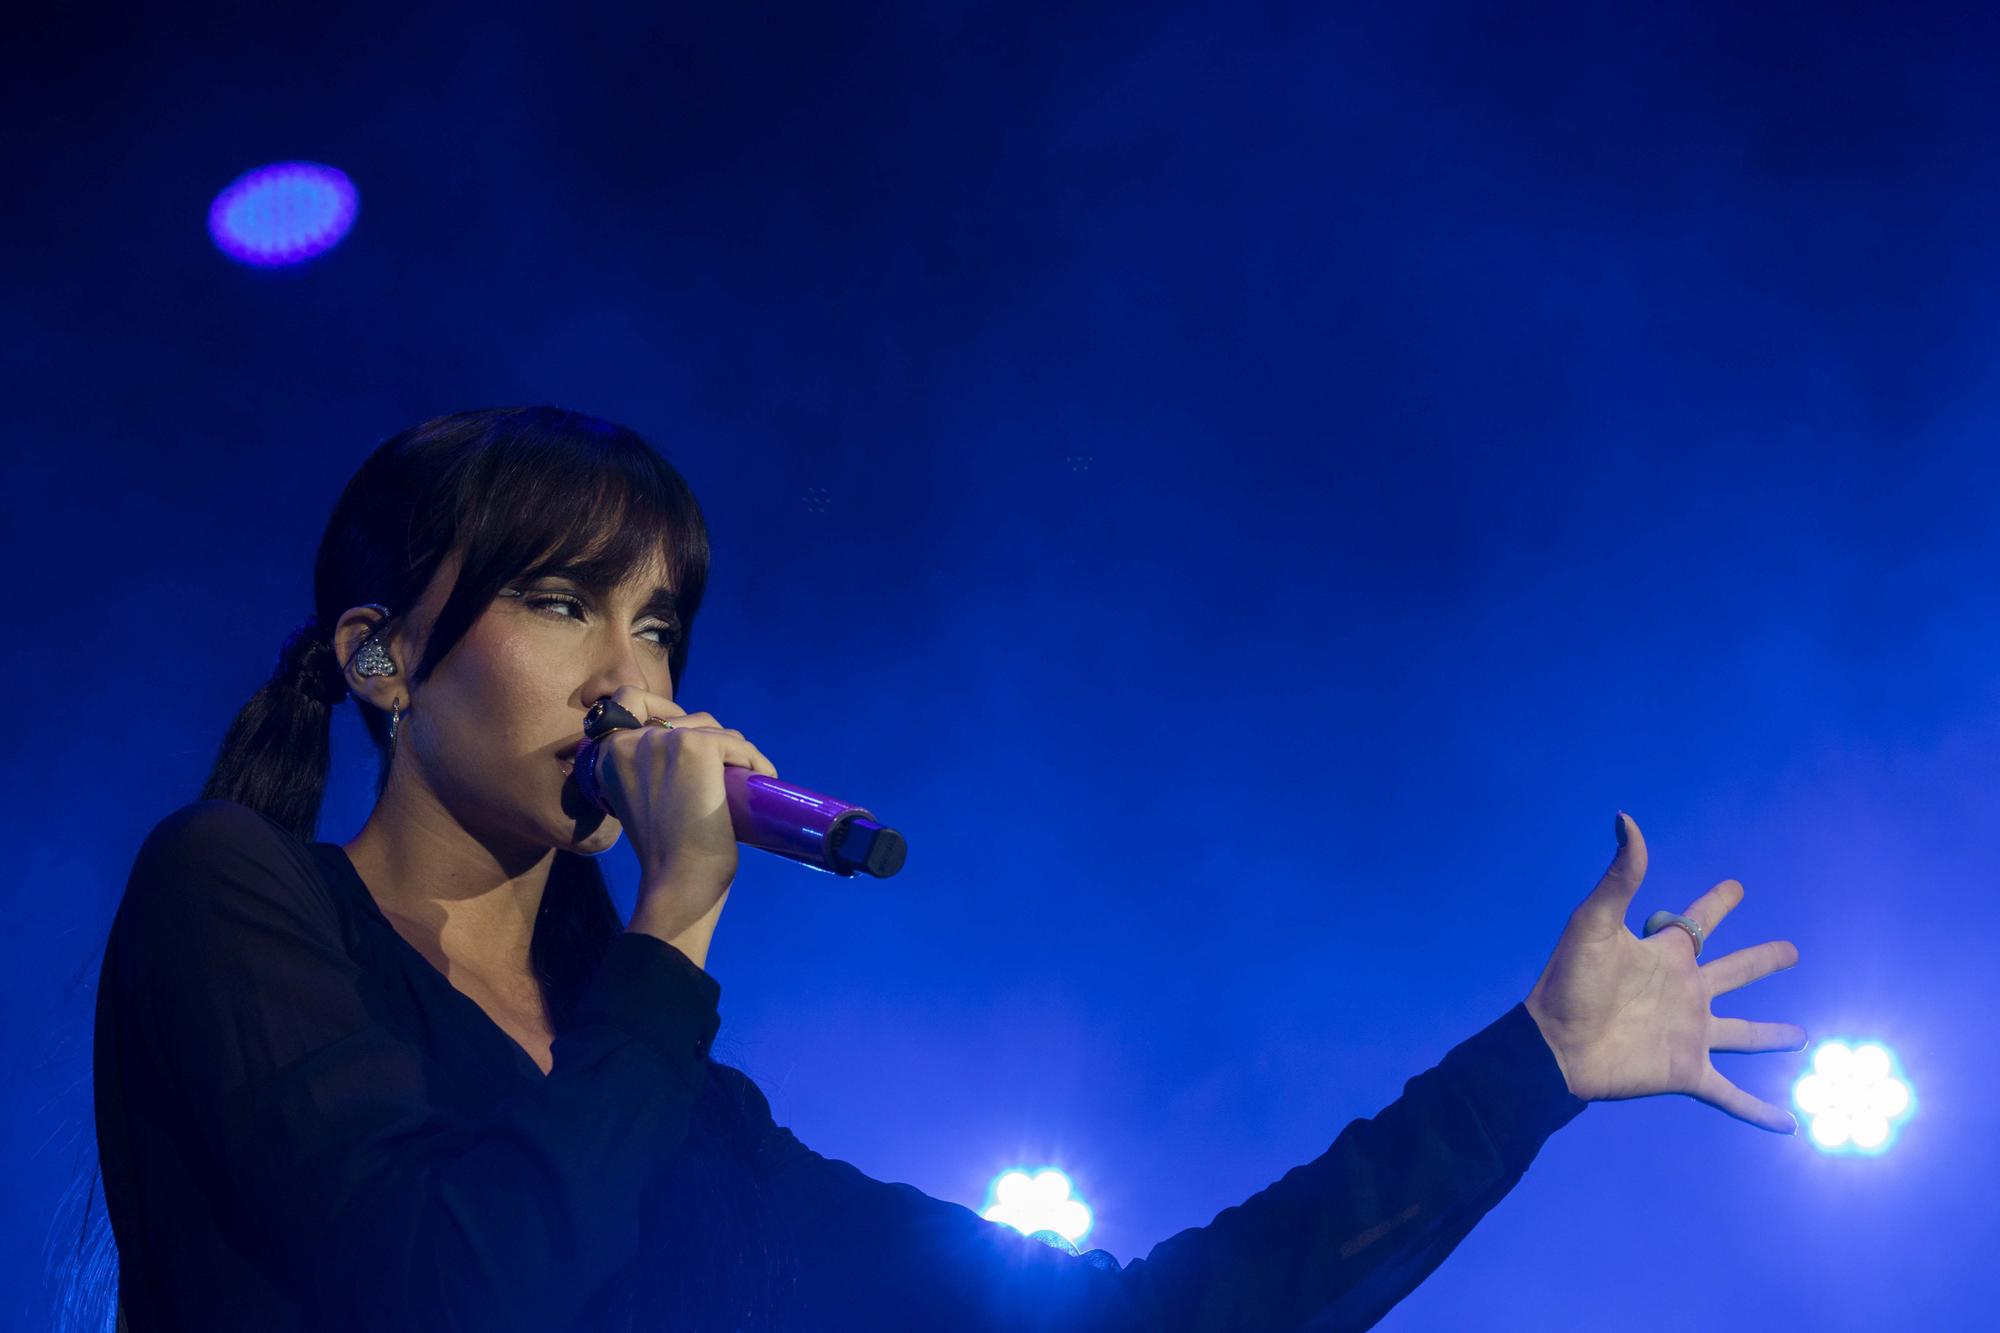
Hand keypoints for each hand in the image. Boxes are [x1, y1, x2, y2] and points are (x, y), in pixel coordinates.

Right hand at [582, 685, 777, 946]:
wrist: (678, 881)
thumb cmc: (665, 854)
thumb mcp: (642, 800)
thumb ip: (647, 769)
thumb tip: (686, 745)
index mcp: (608, 754)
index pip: (629, 699)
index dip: (660, 708)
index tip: (688, 735)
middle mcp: (630, 740)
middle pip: (685, 717)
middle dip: (711, 740)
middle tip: (727, 772)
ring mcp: (663, 740)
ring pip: (715, 729)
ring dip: (735, 753)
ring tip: (744, 783)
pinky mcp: (697, 746)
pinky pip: (737, 744)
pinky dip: (755, 762)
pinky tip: (762, 781)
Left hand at [1524, 813, 1806, 1132]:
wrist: (1553, 1046)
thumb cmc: (1569, 983)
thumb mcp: (1593, 923)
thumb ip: (1619, 876)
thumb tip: (1625, 818)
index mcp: (1664, 956)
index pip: (1698, 923)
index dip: (1717, 904)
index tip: (1737, 887)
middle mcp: (1684, 993)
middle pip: (1734, 972)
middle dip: (1762, 961)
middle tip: (1792, 950)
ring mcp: (1689, 1034)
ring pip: (1742, 1033)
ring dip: (1770, 1035)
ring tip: (1802, 1037)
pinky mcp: (1687, 1072)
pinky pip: (1732, 1095)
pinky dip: (1759, 1110)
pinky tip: (1789, 1124)